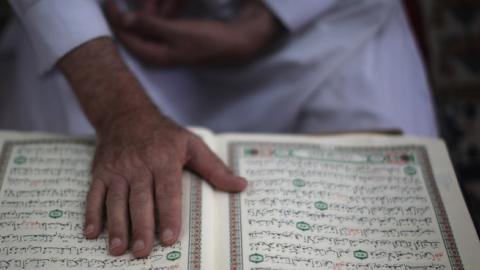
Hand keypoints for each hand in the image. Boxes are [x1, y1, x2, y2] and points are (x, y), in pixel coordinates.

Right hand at [84, 107, 246, 257]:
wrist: (126, 114)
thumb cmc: (164, 133)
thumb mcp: (193, 144)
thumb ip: (215, 168)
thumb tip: (240, 186)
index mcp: (164, 159)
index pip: (168, 191)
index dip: (168, 215)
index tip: (169, 237)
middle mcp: (139, 165)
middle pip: (140, 200)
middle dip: (141, 227)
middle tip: (142, 252)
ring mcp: (117, 169)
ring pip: (116, 201)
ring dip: (116, 226)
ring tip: (118, 249)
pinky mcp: (100, 172)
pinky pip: (94, 194)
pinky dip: (92, 214)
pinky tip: (92, 232)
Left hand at [104, 0, 283, 65]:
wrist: (236, 44)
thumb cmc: (209, 40)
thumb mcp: (178, 32)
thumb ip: (150, 25)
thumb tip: (124, 20)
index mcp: (154, 55)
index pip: (125, 37)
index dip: (114, 18)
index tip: (107, 0)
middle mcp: (157, 53)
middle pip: (133, 31)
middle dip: (131, 12)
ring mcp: (166, 46)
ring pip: (146, 25)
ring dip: (145, 10)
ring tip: (152, 0)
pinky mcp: (174, 39)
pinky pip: (158, 23)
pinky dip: (157, 13)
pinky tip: (161, 5)